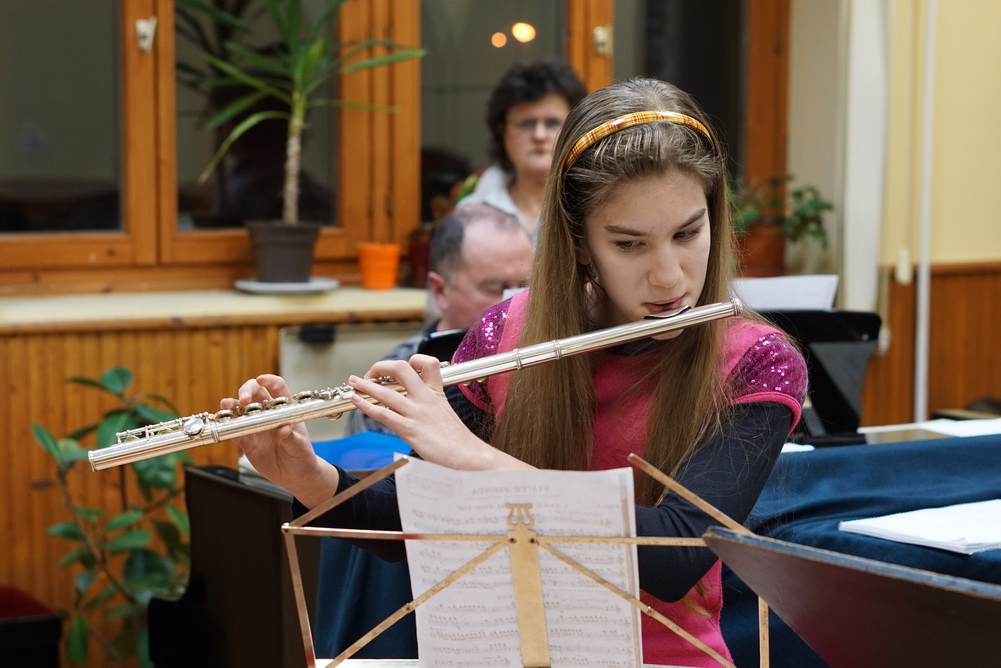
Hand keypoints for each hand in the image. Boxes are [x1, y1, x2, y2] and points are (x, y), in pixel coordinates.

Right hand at [221, 374, 339, 506]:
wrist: (294, 476)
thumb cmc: (302, 457)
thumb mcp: (300, 448)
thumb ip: (292, 439)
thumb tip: (284, 429)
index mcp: (285, 410)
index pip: (278, 388)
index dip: (269, 381)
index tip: (262, 380)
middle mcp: (269, 414)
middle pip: (255, 393)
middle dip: (247, 391)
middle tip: (243, 400)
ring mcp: (255, 425)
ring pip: (241, 409)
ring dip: (232, 405)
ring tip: (226, 406)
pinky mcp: (246, 440)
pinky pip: (233, 430)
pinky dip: (225, 425)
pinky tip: (219, 422)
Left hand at [348, 355, 530, 470]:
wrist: (470, 457)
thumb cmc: (459, 442)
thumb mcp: (447, 415)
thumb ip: (433, 407)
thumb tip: (420, 409)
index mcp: (437, 393)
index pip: (427, 363)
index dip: (412, 360)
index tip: (400, 369)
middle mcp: (426, 398)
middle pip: (401, 368)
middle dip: (381, 367)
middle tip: (371, 373)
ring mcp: (417, 413)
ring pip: (386, 391)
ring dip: (365, 385)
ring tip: (354, 382)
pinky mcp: (410, 429)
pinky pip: (383, 413)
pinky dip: (366, 405)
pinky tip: (356, 402)